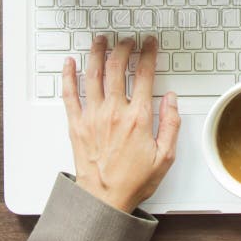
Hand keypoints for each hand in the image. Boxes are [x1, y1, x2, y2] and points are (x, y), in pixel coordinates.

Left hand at [62, 35, 180, 212]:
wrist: (104, 200)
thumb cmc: (132, 182)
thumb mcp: (165, 156)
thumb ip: (171, 124)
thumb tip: (172, 100)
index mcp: (138, 118)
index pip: (145, 75)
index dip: (149, 55)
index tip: (150, 45)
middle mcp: (114, 112)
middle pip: (118, 68)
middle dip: (124, 48)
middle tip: (128, 41)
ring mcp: (93, 116)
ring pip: (94, 74)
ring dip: (98, 53)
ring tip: (101, 40)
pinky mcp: (77, 124)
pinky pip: (70, 94)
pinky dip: (69, 75)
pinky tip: (69, 63)